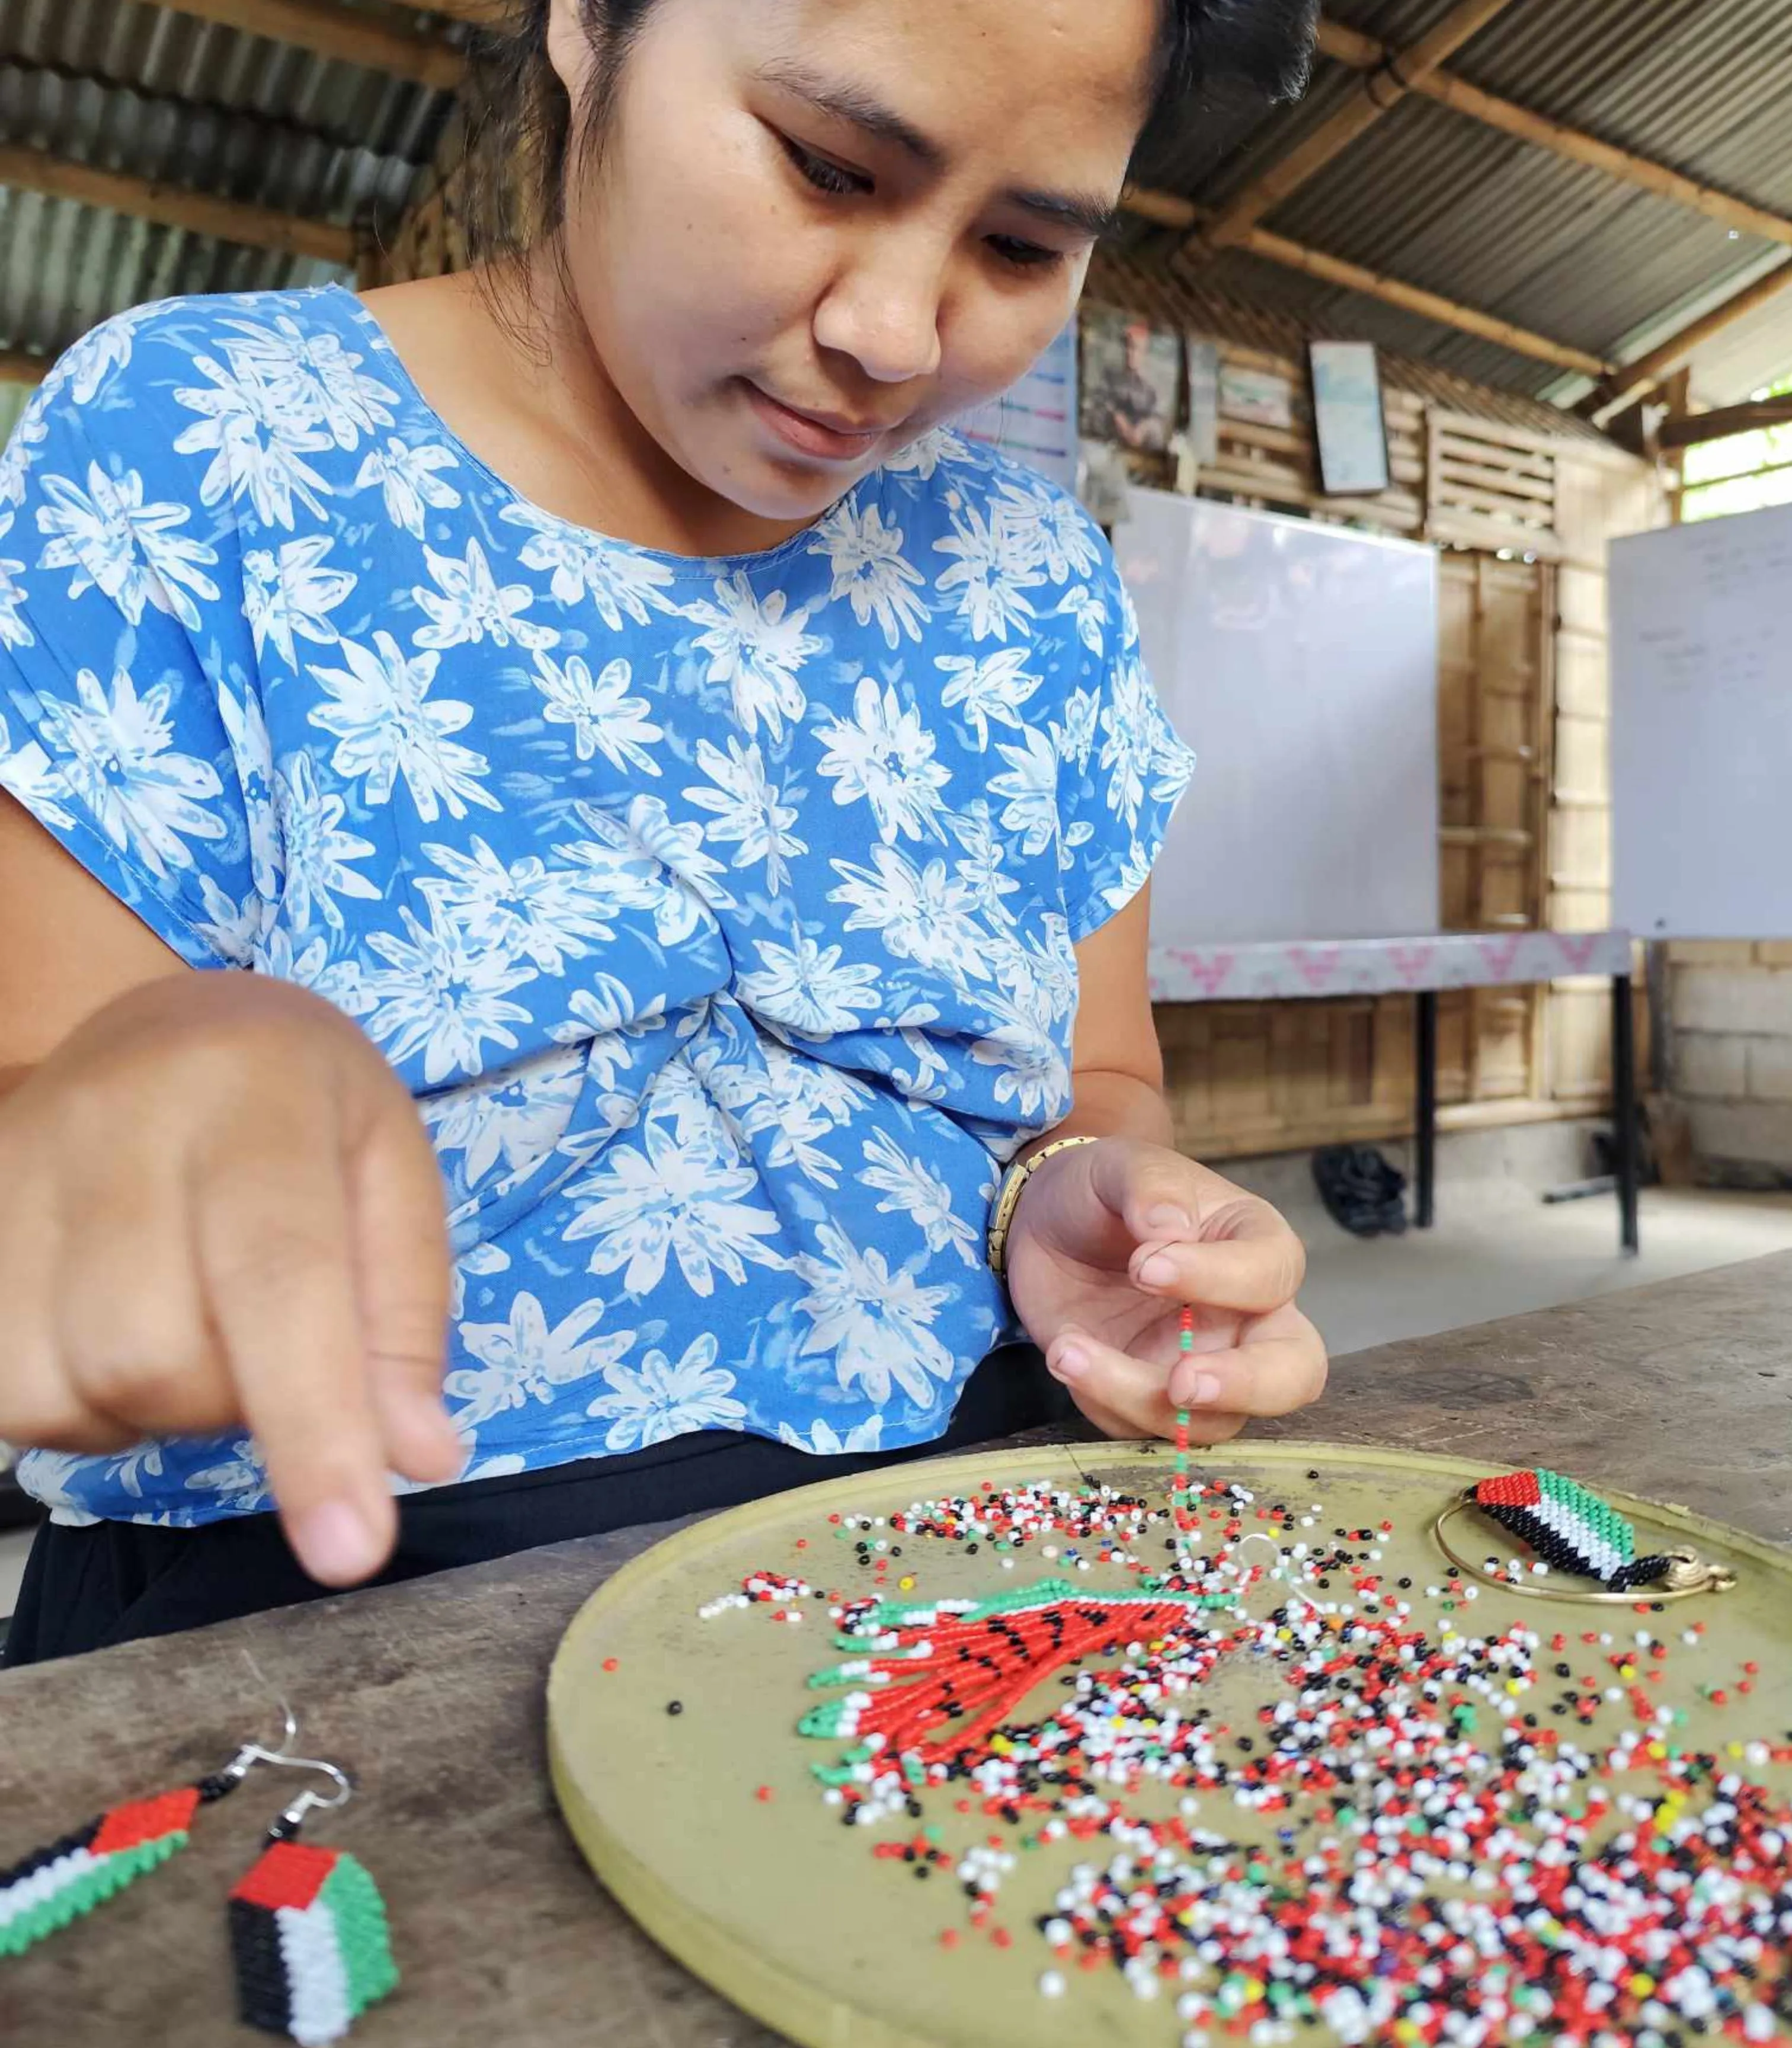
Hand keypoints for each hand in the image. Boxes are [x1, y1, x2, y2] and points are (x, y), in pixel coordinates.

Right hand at [0, 975, 462, 1584]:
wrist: (164, 1029)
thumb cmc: (305, 1111)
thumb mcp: (394, 1174)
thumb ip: (405, 1319)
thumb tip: (415, 1460)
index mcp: (255, 1093)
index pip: (278, 1279)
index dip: (314, 1427)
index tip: (352, 1553)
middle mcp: (115, 1122)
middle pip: (157, 1354)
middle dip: (233, 1403)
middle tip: (271, 1343)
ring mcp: (12, 1173)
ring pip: (67, 1387)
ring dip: (154, 1409)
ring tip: (199, 1323)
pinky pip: (5, 1392)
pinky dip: (80, 1406)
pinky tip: (122, 1337)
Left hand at [1003, 1137, 1325, 1443]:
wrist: (1047, 1225)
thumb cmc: (1104, 1190)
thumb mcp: (1122, 1166)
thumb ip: (1152, 1186)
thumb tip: (1170, 1228)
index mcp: (1255, 1246)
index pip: (1271, 1275)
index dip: (1218, 1278)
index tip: (1145, 1266)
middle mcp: (1246, 1317)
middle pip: (1291, 1374)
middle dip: (1245, 1387)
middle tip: (1181, 1382)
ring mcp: (1202, 1365)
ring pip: (1210, 1420)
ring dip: (1136, 1397)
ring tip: (1067, 1350)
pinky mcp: (1150, 1396)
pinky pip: (1139, 1427)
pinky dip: (1099, 1402)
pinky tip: (1064, 1352)